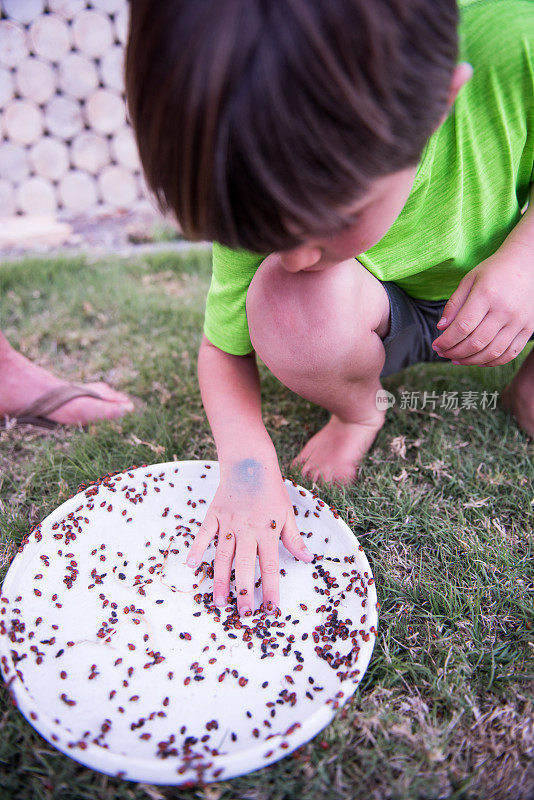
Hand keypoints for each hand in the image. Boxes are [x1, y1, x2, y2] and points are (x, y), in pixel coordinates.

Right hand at [185, 458, 313, 615]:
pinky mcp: (214, 514)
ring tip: (218, 602)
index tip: (270, 609)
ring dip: (220, 579)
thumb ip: (294, 538)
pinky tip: (191, 566)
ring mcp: (228, 522)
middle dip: (244, 591)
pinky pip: (204, 534)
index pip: (270, 566)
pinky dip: (196, 548)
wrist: (250, 462)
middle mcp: (247, 529)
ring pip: (223, 555)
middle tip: (242, 614)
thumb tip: (307, 559)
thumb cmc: (271, 489)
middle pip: (244, 565)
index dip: (270, 588)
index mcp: (267, 530)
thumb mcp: (287, 513)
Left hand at [432, 243, 533, 365]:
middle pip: (476, 343)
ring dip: (471, 361)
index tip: (436, 345)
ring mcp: (519, 320)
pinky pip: (510, 353)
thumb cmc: (495, 271)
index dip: (446, 341)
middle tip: (443, 353)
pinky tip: (478, 360)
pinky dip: (492, 361)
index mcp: (487, 294)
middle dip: (454, 352)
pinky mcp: (529, 328)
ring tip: (457, 359)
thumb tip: (441, 328)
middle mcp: (505, 309)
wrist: (528, 263)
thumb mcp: (470, 279)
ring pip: (492, 352)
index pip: (462, 326)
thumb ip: (454, 303)